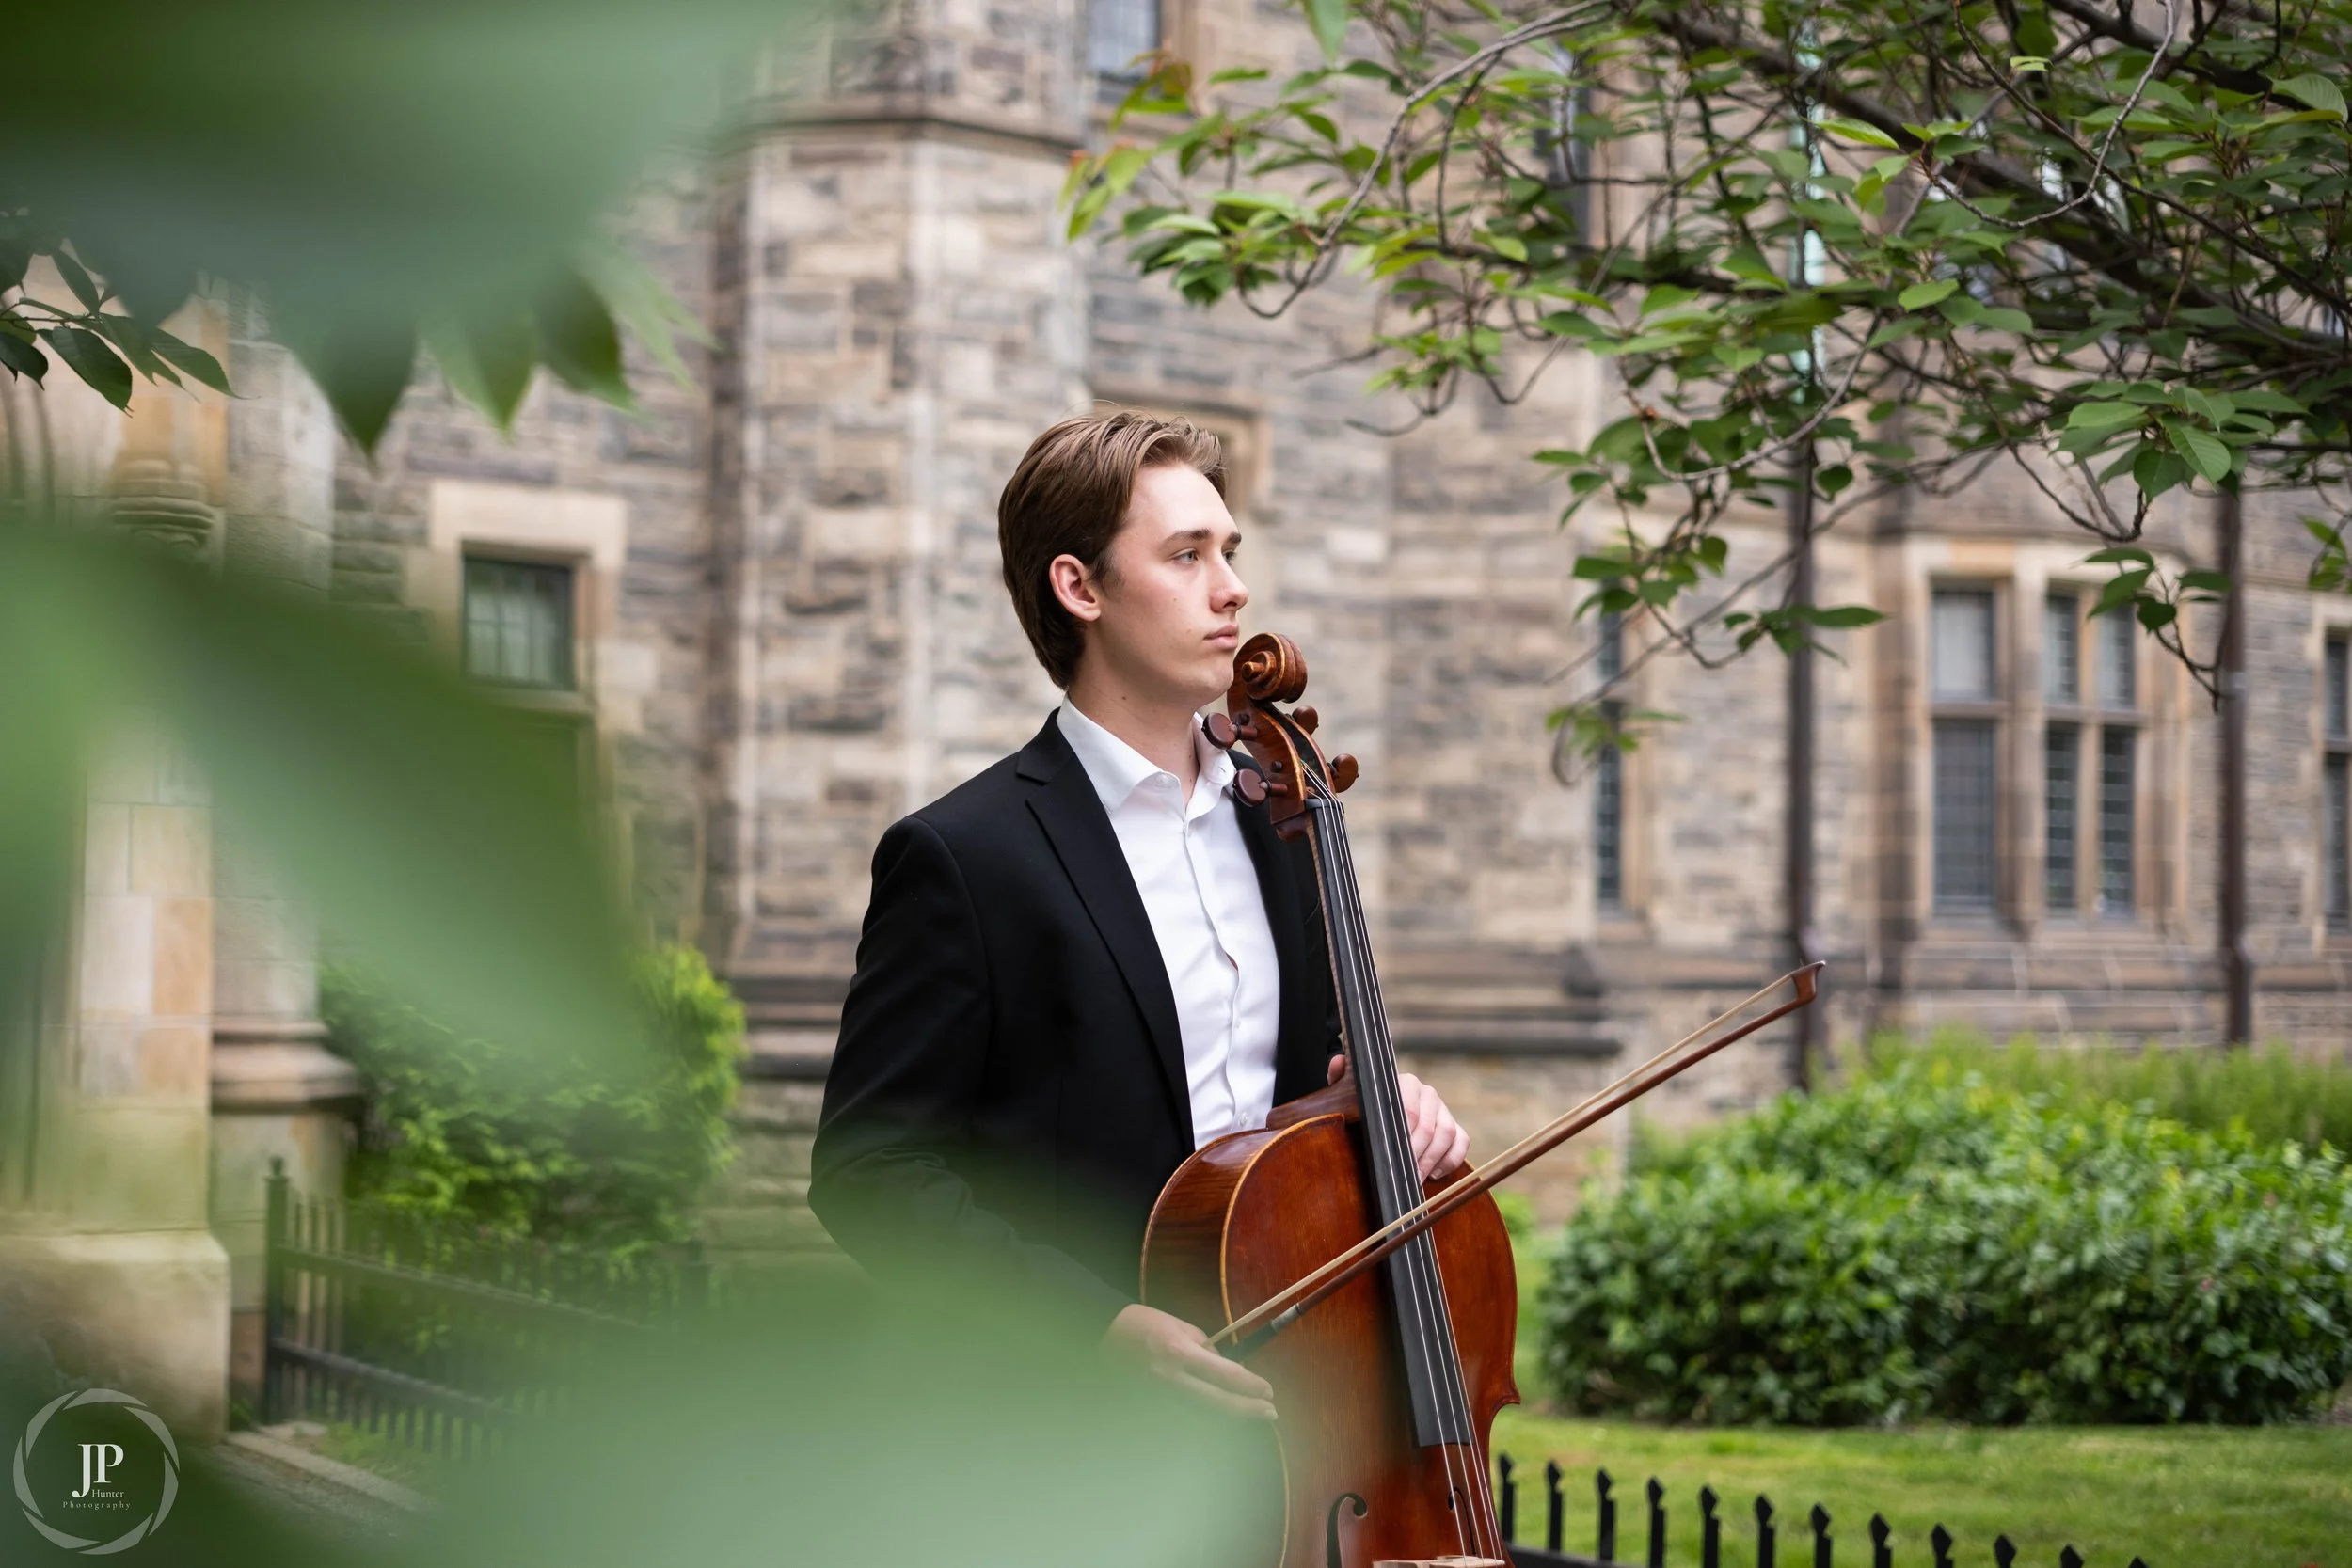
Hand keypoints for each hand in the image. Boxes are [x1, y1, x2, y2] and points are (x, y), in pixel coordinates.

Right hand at [1103, 1303, 1277, 1420]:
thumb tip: (1228, 1371)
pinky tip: (1220, 1420)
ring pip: (1202, 1418)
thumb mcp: (1182, 1327)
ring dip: (1229, 1419)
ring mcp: (1157, 1397)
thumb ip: (1207, 1351)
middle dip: (1247, 1410)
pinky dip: (1205, 1421)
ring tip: (1251, 1416)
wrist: (1102, 1335)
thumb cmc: (1144, 1324)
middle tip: (1270, 1413)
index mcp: (1179, 1353)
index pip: (1224, 1374)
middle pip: (1217, 1404)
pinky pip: (1183, 1419)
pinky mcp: (1149, 1407)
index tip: (1268, 1391)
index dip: (1250, 1385)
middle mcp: (1170, 1379)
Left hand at [1328, 1055, 1469, 1180]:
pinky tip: (1434, 1174)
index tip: (1392, 1157)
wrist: (1381, 1110)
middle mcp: (1428, 1093)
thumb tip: (1337, 1062)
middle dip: (1416, 1155)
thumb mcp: (1350, 1093)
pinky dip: (1451, 1159)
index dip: (1403, 1138)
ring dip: (1431, 1160)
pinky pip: (1462, 1141)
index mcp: (1405, 1083)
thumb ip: (1341, 1077)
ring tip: (1415, 1178)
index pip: (1409, 1111)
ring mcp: (1443, 1109)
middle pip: (1428, 1126)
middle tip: (1404, 1176)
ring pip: (1447, 1134)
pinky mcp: (1455, 1125)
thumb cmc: (1364, 1106)